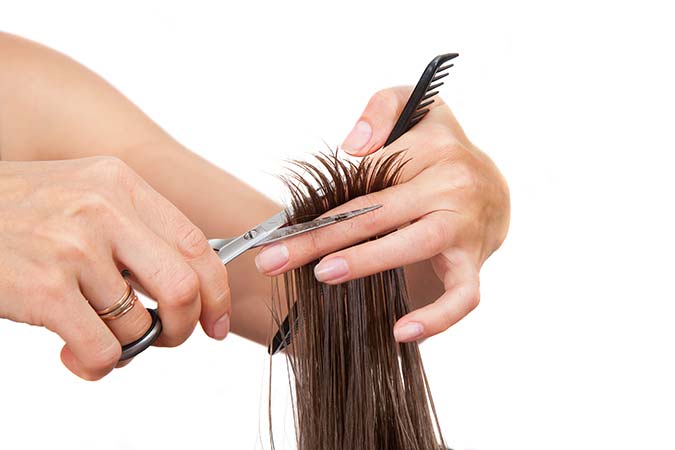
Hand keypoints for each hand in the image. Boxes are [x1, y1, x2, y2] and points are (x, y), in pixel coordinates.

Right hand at [0, 156, 230, 379]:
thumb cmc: (20, 211)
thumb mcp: (86, 195)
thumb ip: (137, 229)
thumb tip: (191, 284)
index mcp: (122, 185)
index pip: (197, 245)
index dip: (216, 292)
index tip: (215, 323)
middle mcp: (102, 210)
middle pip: (183, 288)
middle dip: (182, 327)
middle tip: (164, 338)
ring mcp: (72, 248)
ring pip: (138, 326)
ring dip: (126, 346)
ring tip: (97, 336)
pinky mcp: (43, 288)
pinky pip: (103, 350)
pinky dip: (98, 366)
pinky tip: (74, 353)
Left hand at [254, 86, 509, 341]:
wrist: (494, 186)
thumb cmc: (441, 149)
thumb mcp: (416, 107)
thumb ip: (381, 110)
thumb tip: (352, 146)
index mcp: (432, 149)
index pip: (368, 177)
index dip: (324, 201)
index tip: (282, 223)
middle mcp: (451, 187)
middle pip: (379, 213)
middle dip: (321, 237)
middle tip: (275, 258)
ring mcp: (464, 228)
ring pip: (414, 246)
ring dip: (366, 261)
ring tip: (323, 275)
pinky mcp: (474, 263)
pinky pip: (463, 296)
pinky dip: (436, 318)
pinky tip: (400, 332)